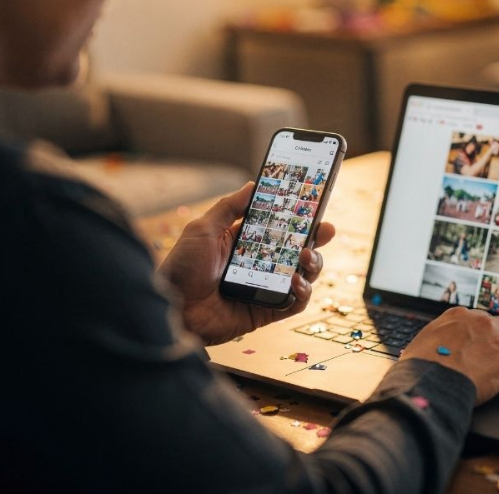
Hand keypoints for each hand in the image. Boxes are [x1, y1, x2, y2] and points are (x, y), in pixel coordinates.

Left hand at [157, 182, 335, 345]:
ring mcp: (265, 288)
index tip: (315, 205)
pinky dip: (303, 293)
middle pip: (298, 249)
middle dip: (315, 238)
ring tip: (305, 256)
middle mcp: (260, 264)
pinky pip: (295, 304)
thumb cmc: (181, 268)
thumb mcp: (203, 229)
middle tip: (326, 230)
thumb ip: (229, 207)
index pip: (279, 227)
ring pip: (303, 275)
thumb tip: (253, 185)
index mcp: (245, 242)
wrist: (172, 309)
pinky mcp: (267, 312)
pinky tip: (296, 282)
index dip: (298, 217)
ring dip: (313, 264)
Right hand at [401, 308, 498, 405]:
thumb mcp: (420, 345)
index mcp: (458, 316)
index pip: (477, 318)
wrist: (431, 381)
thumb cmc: (420, 367)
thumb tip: (424, 352)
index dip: (482, 330)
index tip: (482, 338)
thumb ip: (431, 343)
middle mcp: (481, 322)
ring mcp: (498, 340)